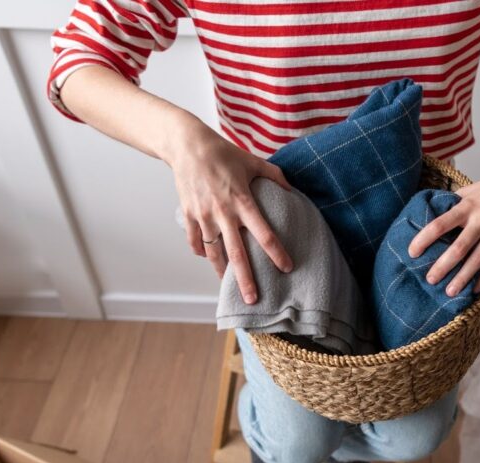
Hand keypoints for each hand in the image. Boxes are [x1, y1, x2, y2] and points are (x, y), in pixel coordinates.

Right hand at [165, 117, 292, 303]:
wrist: (187, 146)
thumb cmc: (223, 153)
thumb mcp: (252, 161)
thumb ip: (274, 175)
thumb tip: (292, 189)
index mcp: (242, 201)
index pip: (263, 232)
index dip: (276, 252)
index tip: (286, 267)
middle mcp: (223, 212)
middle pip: (236, 253)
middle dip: (245, 279)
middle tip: (252, 299)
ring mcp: (203, 216)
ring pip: (213, 252)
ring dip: (221, 271)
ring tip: (228, 286)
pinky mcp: (189, 215)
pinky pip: (195, 241)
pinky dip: (201, 252)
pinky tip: (209, 259)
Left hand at [408, 157, 479, 296]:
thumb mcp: (472, 189)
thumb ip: (454, 203)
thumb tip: (432, 214)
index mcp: (467, 205)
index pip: (440, 224)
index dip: (424, 239)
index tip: (412, 252)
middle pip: (458, 248)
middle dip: (442, 267)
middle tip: (430, 280)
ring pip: (477, 260)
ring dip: (462, 278)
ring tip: (449, 292)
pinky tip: (474, 288)